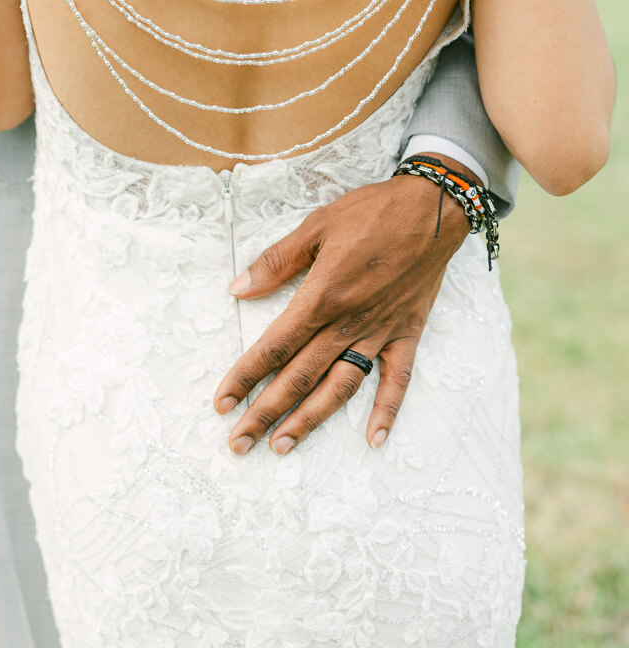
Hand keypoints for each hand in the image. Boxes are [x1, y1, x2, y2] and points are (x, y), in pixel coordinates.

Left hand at [213, 156, 478, 455]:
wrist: (431, 207)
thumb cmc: (371, 212)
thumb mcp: (316, 226)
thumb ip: (276, 262)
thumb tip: (238, 289)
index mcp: (322, 296)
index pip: (275, 346)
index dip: (245, 376)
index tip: (222, 402)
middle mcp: (349, 322)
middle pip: (300, 377)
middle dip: (266, 412)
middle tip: (239, 443)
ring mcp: (381, 332)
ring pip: (340, 387)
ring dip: (311, 420)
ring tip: (284, 446)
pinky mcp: (408, 333)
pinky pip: (397, 380)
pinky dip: (387, 411)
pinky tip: (374, 439)